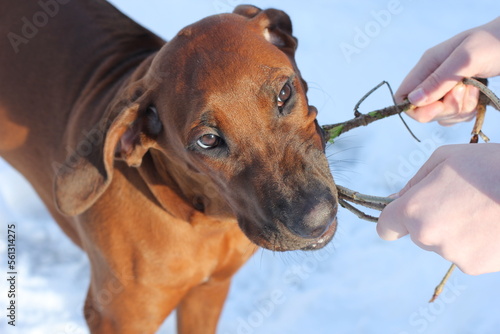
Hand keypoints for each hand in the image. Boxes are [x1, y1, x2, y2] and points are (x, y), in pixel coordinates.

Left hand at [377, 144, 499, 274]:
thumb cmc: (490, 165)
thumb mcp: (446, 158)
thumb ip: (416, 180)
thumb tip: (397, 198)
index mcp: (414, 209)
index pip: (386, 227)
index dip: (393, 221)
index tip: (402, 216)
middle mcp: (428, 236)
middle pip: (417, 233)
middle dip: (430, 218)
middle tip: (460, 199)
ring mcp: (453, 255)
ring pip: (443, 243)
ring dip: (455, 231)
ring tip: (482, 209)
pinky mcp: (476, 267)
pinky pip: (466, 253)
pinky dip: (475, 242)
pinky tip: (492, 224)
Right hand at [396, 17, 499, 125]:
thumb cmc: (492, 44)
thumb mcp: (465, 59)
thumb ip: (438, 80)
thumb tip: (413, 100)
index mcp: (427, 65)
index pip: (403, 96)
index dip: (415, 108)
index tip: (437, 107)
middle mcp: (433, 78)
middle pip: (423, 110)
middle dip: (445, 108)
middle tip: (463, 92)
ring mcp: (446, 89)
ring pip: (441, 115)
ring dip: (460, 109)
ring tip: (475, 88)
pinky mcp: (460, 97)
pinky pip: (455, 116)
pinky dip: (468, 111)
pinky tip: (478, 95)